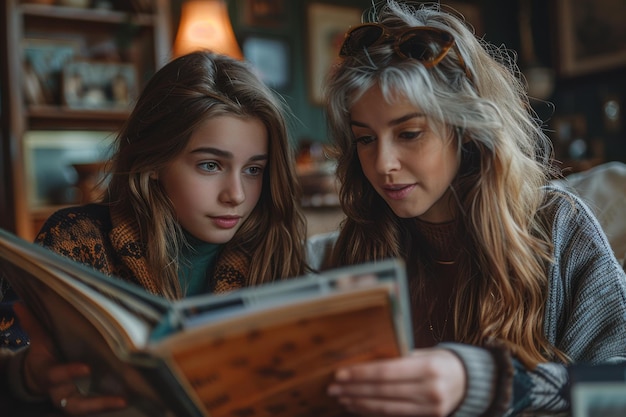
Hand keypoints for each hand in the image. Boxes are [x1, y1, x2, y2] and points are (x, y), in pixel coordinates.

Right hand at [14, 302, 126, 414]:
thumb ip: (33, 324)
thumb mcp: (39, 341)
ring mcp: (72, 399)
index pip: (57, 375)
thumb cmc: (45, 354)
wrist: (38, 375)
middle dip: (96, 404)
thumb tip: (19, 303)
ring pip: (87, 409)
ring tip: (126, 400)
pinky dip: (109, 405)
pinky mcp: (83, 401)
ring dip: (107, 406)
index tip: (87, 368)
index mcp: (49, 374)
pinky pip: (95, 407)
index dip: (70, 372)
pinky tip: (130, 397)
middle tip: (120, 399)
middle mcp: (61, 392)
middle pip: (76, 405)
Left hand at [327, 348, 465, 416]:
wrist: (468, 381)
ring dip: (359, 403)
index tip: (340, 374)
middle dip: (354, 390)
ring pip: (385, 408)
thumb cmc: (440, 361)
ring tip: (342, 398)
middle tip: (333, 388)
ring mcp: (431, 407)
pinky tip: (358, 406)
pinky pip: (394, 415)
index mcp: (428, 367)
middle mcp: (430, 389)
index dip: (361, 374)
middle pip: (382, 391)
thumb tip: (363, 358)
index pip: (386, 372)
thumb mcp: (423, 352)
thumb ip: (398, 356)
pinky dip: (372, 411)